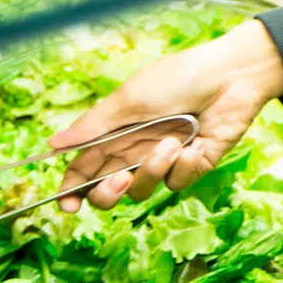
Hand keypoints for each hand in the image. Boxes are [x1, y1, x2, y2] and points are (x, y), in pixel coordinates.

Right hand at [53, 21, 282, 207]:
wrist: (231, 75)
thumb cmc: (178, 78)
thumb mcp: (129, 100)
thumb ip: (93, 127)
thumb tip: (52, 145)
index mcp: (114, 133)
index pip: (84, 168)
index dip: (71, 190)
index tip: (66, 206)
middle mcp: (135, 151)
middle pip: (107, 191)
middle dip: (108, 193)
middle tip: (120, 180)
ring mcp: (163, 161)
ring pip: (142, 191)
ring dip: (154, 169)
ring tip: (173, 142)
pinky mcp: (191, 167)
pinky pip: (177, 183)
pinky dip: (185, 165)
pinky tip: (198, 142)